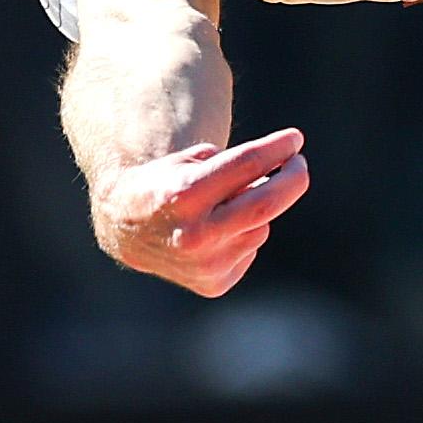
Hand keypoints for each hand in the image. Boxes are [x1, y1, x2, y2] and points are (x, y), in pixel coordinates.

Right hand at [89, 128, 308, 295]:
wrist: (125, 228)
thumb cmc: (163, 184)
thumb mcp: (190, 161)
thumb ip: (236, 166)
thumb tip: (282, 175)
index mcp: (184, 195)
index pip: (247, 165)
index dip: (277, 149)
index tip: (295, 139)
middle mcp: (196, 234)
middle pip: (267, 203)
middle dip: (292, 178)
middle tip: (298, 163)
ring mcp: (206, 264)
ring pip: (259, 227)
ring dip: (254, 210)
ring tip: (222, 206)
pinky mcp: (213, 284)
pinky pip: (249, 249)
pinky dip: (242, 235)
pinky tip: (215, 233)